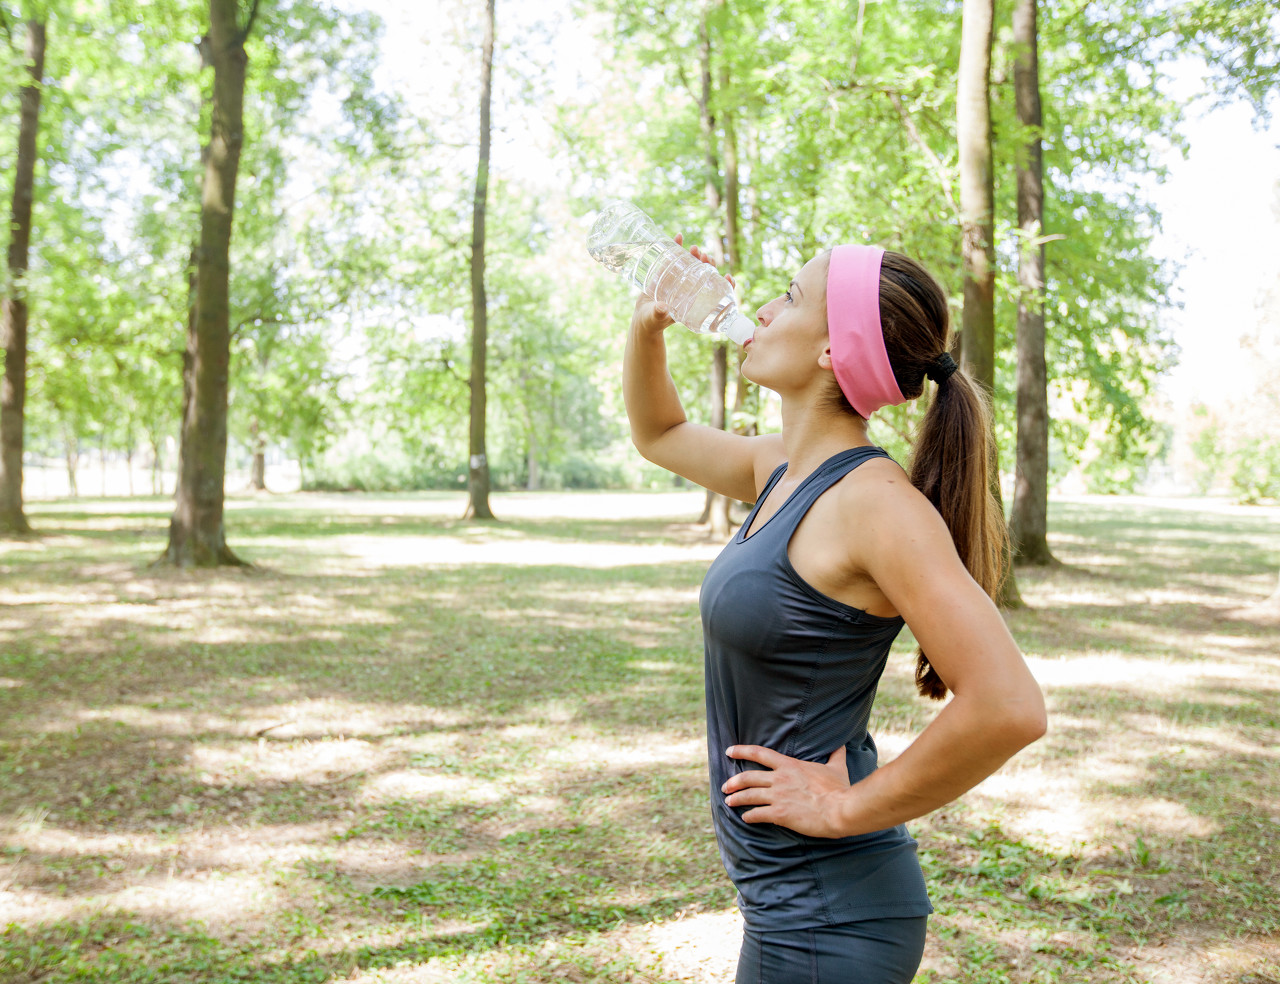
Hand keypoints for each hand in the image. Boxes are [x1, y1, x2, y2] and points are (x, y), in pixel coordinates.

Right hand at [631, 234, 735, 333]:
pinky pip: (675, 258)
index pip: (716, 293)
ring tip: (694, 248)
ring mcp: (680, 280)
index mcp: (695, 302)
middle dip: (709, 264)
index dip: (726, 286)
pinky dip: (677, 247)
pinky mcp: (668, 273)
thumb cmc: (652, 321)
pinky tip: (679, 237)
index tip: (728, 277)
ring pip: (693, 265)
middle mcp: (691, 290)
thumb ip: (659, 314)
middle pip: (706, 275)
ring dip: (696, 255)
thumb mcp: (656, 318)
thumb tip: (662, 308)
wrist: (643, 316)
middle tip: (704, 256)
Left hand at [722, 744, 852, 838]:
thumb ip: (835, 756)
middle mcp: (779, 778)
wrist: (840, 809)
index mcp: (789, 765)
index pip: (759, 753)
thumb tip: (842, 745)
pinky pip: (757, 814)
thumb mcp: (836, 768)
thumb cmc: (839, 789)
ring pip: (749, 795)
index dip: (741, 751)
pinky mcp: (779, 814)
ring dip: (736, 799)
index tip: (729, 751)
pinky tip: (746, 819)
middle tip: (725, 786)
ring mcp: (778, 796)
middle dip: (733, 782)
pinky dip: (749, 816)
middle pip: (748, 777)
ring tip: (729, 802)